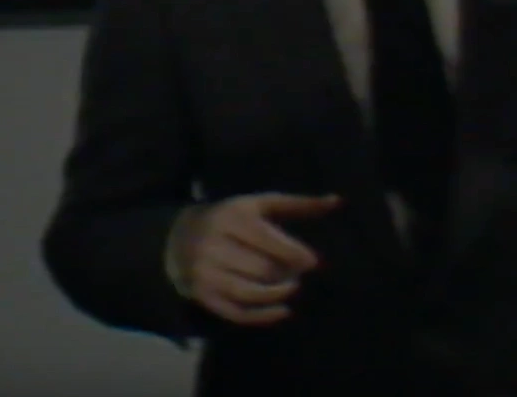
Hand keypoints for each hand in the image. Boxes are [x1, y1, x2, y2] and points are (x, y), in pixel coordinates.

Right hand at [171, 192, 340, 325]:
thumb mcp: (261, 204)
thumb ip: (299, 204)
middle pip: (261, 268)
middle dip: (286, 274)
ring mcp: (205, 273)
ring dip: (276, 294)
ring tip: (291, 288)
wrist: (179, 238)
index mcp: (232, 218)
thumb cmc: (232, 218)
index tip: (313, 262)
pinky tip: (283, 311)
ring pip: (249, 292)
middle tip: (298, 274)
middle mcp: (214, 245)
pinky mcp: (202, 296)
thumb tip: (337, 201)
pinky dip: (262, 316)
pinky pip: (235, 312)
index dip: (294, 254)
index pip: (268, 240)